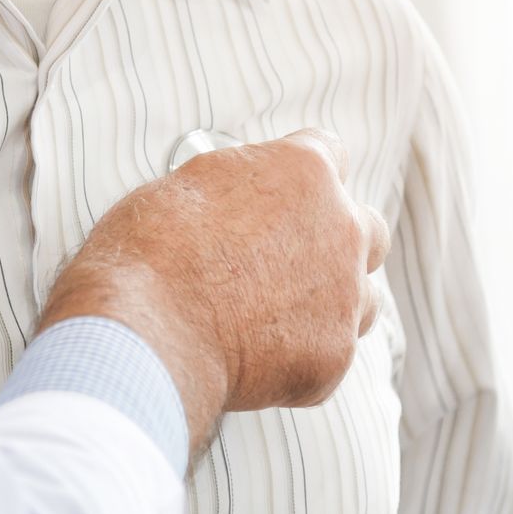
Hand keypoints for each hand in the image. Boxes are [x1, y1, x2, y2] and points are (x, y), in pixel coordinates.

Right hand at [40, 130, 388, 461]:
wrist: (145, 331)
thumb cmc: (148, 253)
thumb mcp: (185, 188)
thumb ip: (236, 189)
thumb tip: (236, 202)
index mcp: (304, 171)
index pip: (330, 153)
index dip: (300, 177)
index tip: (279, 196)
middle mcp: (341, 228)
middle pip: (367, 228)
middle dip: (336, 241)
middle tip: (285, 261)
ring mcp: (345, 296)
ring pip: (363, 298)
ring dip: (329, 304)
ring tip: (271, 319)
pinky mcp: (334, 356)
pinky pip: (329, 355)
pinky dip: (297, 359)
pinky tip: (250, 360)